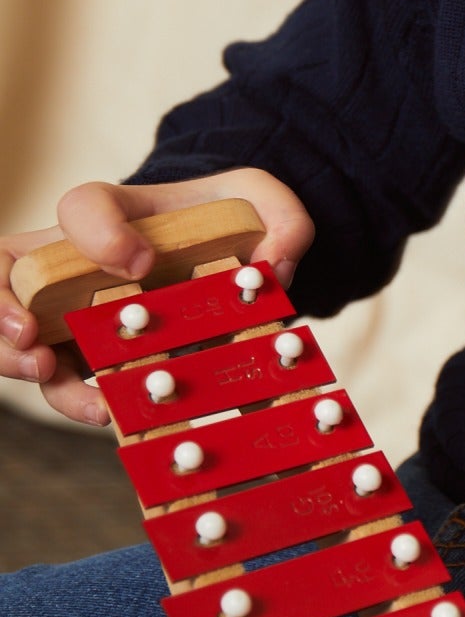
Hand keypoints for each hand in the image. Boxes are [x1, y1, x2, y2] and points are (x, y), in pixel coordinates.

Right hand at [0, 169, 312, 425]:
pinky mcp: (85, 352)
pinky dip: (66, 395)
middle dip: (2, 303)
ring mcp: (73, 308)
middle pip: (10, 268)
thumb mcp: (266, 204)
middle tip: (32, 336)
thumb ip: (284, 221)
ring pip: (14, 329)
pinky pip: (55, 375)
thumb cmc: (230, 222)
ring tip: (48, 376)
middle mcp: (80, 259)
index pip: (82, 206)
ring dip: (14, 358)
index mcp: (119, 213)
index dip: (98, 233)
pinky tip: (100, 412)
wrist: (226, 256)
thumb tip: (276, 266)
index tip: (138, 264)